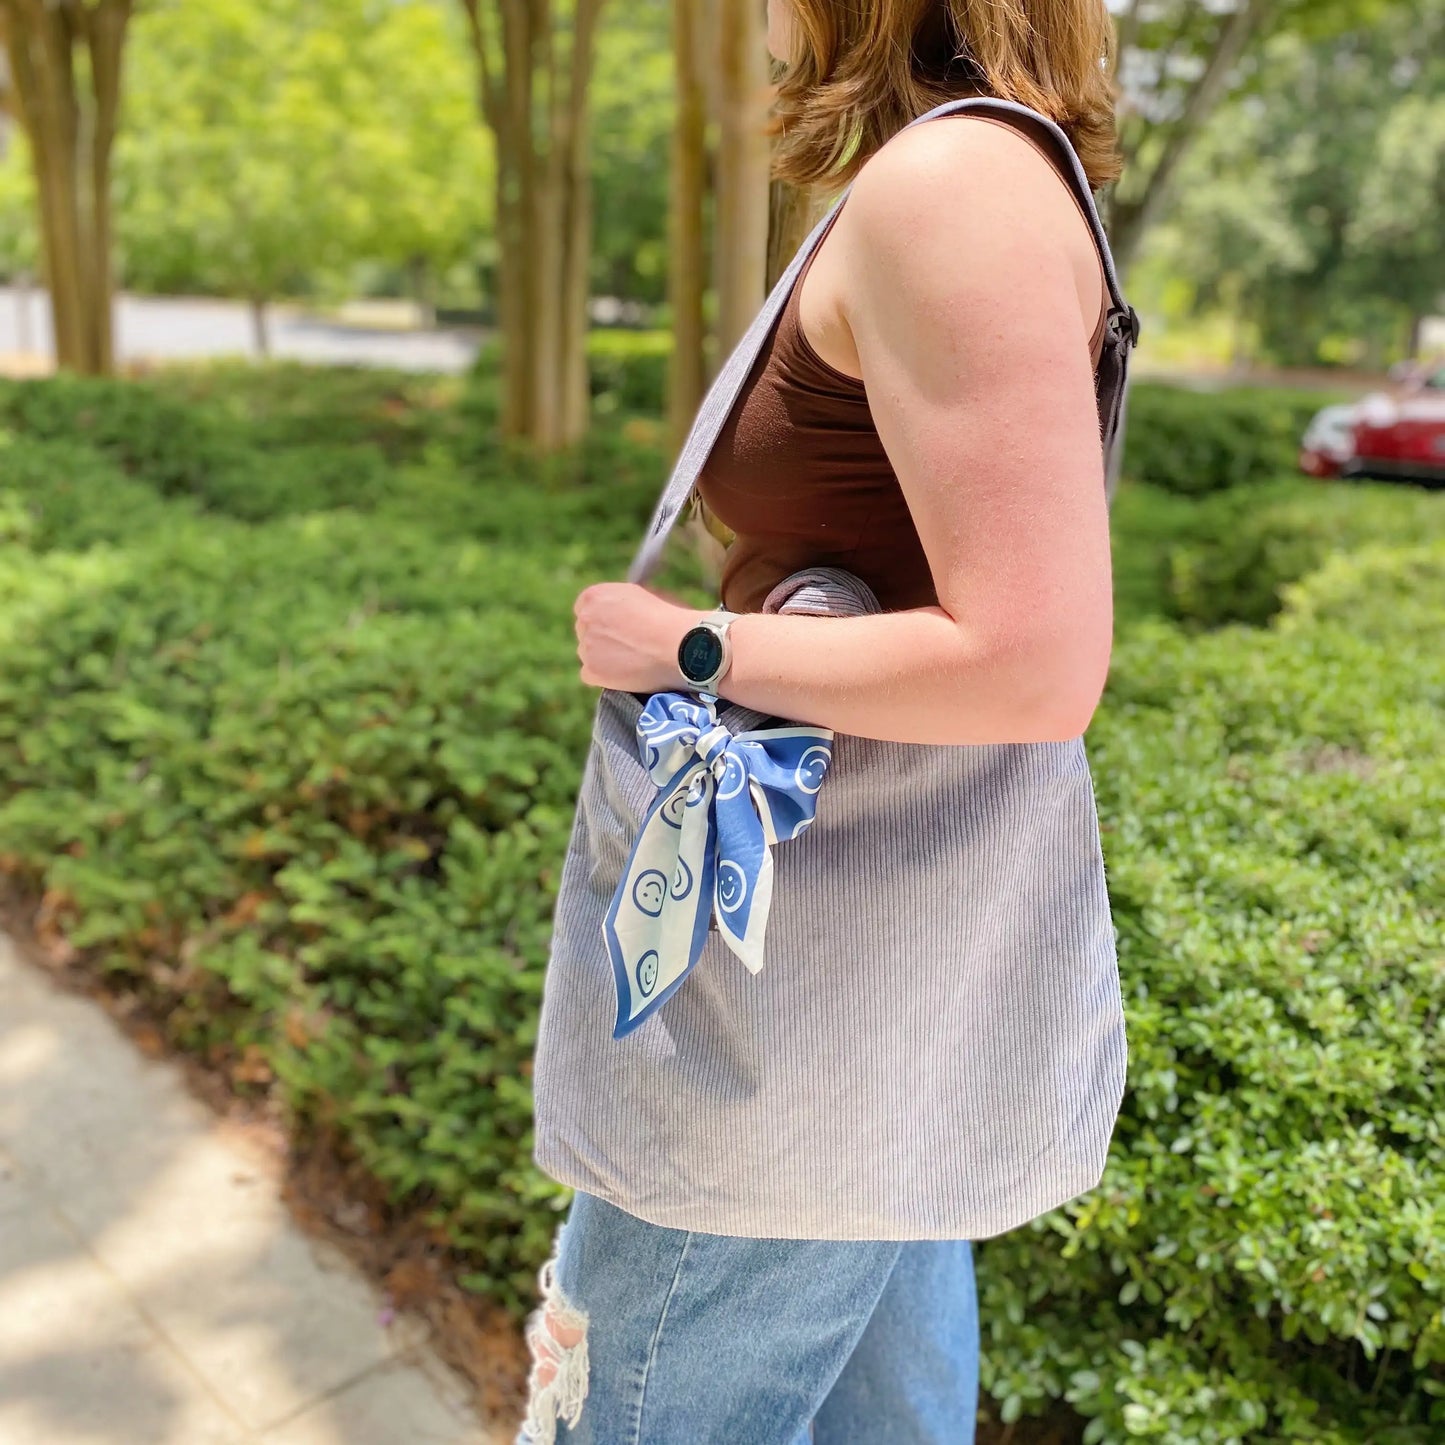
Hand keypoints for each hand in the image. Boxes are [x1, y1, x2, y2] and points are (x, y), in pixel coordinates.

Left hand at [574, 582, 701, 693]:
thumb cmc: (667, 619)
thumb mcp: (638, 596)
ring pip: (588, 654)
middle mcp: (585, 618)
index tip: (616, 629)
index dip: (603, 621)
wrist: (678, 646)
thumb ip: (616, 603)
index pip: (585, 610)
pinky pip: (590, 675)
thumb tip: (611, 614)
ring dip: (603, 658)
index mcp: (594, 596)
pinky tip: (626, 672)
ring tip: (632, 660)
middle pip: (585, 632)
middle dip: (601, 639)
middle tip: (627, 647)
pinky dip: (605, 677)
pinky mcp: (591, 670)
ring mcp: (586, 646)